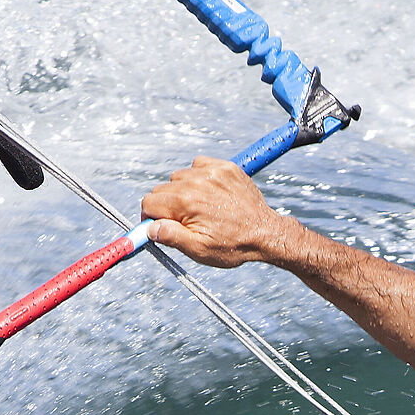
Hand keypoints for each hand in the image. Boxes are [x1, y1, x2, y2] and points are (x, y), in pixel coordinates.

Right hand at [140, 156, 293, 267]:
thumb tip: (149, 228)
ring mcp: (212, 172)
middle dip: (167, 206)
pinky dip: (198, 177)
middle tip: (186, 221)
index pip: (149, 203)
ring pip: (178, 177)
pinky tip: (209, 193)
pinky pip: (197, 165)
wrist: (266, 233)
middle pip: (161, 189)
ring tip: (200, 208)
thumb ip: (170, 236)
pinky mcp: (224, 167)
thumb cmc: (233, 245)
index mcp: (186, 203)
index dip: (151, 218)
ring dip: (182, 191)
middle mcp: (196, 182)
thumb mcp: (198, 249)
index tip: (162, 226)